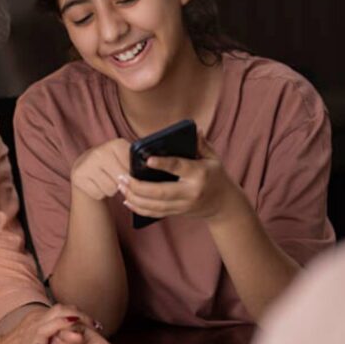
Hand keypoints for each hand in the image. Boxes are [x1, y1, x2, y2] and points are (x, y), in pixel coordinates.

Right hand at [0, 305, 94, 343]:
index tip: (89, 324)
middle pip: (62, 308)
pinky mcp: (33, 341)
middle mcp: (36, 320)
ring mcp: (35, 329)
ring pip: (60, 314)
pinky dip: (64, 326)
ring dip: (78, 318)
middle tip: (95, 325)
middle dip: (81, 315)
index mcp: (35, 320)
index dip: (76, 315)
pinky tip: (76, 330)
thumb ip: (44, 342)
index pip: (60, 311)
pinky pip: (50, 329)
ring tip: (91, 325)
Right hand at [70, 139, 130, 200]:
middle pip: (121, 180)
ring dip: (111, 190)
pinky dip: (99, 193)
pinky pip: (98, 194)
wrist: (85, 165)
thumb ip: (136, 164)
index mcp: (116, 144)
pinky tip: (96, 184)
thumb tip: (144, 174)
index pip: (133, 169)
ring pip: (110, 189)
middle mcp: (99, 152)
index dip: (132, 176)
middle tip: (116, 178)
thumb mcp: (124, 157)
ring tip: (106, 180)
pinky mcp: (78, 176)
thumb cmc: (111, 163)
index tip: (128, 173)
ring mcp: (87, 164)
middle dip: (122, 183)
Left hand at [119, 133, 247, 222]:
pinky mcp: (177, 213)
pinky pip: (155, 213)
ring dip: (134, 197)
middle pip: (160, 192)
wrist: (224, 204)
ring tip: (120, 186)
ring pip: (155, 205)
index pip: (179, 167)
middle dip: (138, 186)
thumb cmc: (215, 175)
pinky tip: (127, 200)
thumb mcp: (213, 158)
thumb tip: (194, 129)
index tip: (147, 159)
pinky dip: (139, 209)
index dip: (163, 164)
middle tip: (121, 177)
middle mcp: (190, 192)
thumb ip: (201, 144)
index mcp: (199, 174)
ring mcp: (183, 206)